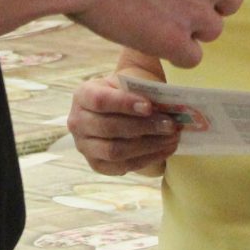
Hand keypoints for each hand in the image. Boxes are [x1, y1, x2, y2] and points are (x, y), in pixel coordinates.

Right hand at [68, 73, 182, 175]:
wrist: (117, 108)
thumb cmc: (125, 92)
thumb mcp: (128, 83)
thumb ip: (140, 90)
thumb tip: (165, 104)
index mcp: (82, 95)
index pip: (100, 101)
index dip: (125, 104)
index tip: (150, 106)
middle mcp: (77, 122)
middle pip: (109, 128)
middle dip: (143, 127)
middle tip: (170, 125)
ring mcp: (85, 146)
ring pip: (115, 151)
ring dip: (148, 146)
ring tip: (172, 138)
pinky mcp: (97, 164)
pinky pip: (122, 166)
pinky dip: (147, 159)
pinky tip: (165, 149)